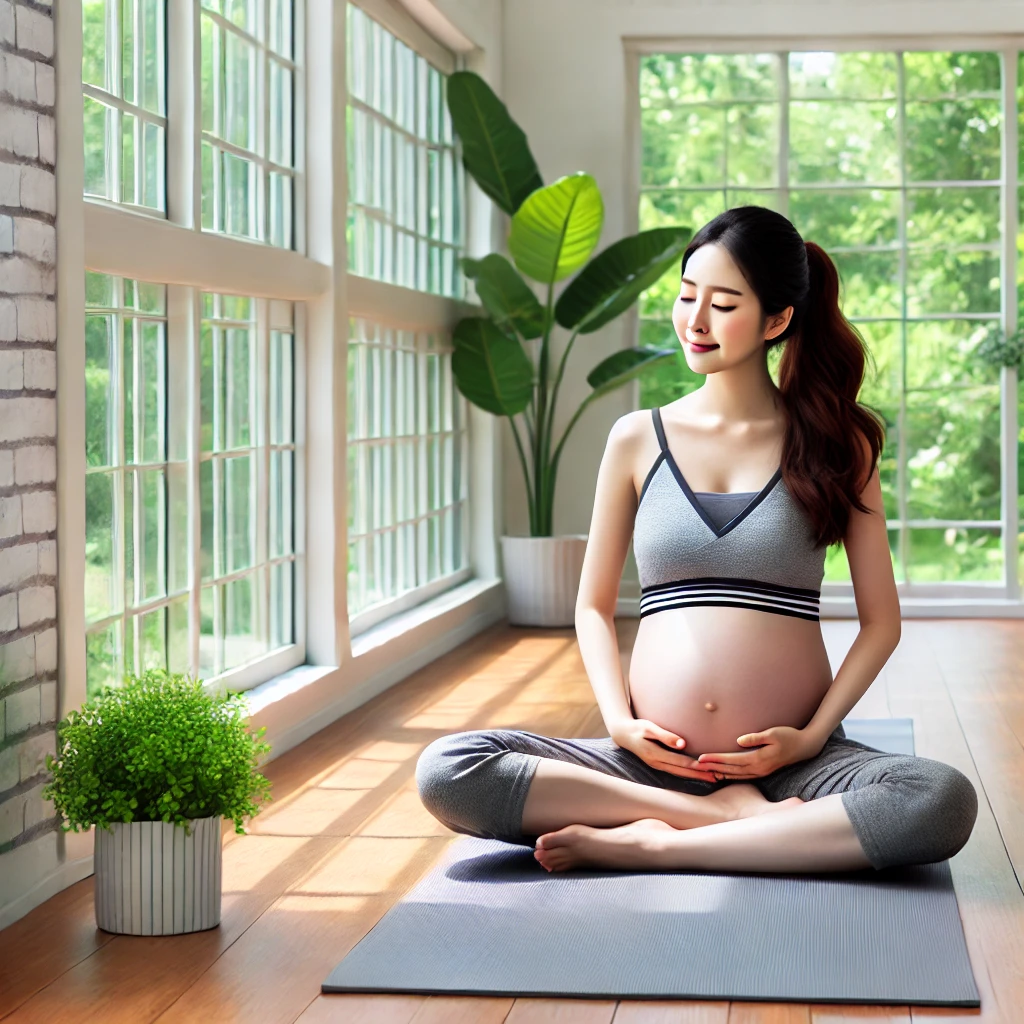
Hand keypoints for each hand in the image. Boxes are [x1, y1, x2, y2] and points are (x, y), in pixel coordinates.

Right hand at [610, 718, 719, 782]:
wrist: (623, 734)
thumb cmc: (637, 728)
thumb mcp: (649, 728)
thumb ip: (665, 736)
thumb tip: (683, 744)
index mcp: (656, 755)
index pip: (680, 762)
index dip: (696, 766)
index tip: (710, 767)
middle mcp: (657, 763)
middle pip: (682, 771)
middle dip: (700, 775)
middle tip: (717, 777)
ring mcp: (657, 765)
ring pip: (680, 773)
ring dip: (695, 776)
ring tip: (711, 778)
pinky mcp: (658, 764)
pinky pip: (675, 771)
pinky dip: (687, 773)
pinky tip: (696, 773)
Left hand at [691, 726, 821, 779]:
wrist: (805, 747)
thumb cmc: (789, 736)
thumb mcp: (774, 733)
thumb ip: (756, 738)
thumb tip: (739, 741)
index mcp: (759, 759)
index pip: (732, 760)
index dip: (716, 759)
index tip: (702, 758)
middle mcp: (759, 768)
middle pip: (731, 769)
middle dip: (713, 767)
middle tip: (696, 765)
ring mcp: (761, 771)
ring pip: (736, 774)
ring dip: (720, 772)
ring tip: (704, 771)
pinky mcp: (763, 771)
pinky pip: (743, 775)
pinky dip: (730, 775)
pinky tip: (722, 774)